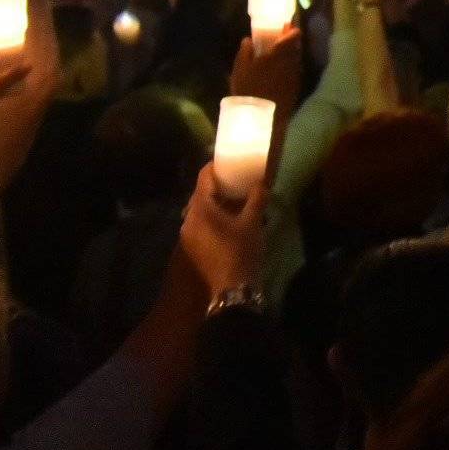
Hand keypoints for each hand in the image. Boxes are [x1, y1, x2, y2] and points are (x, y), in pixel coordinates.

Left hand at [175, 164, 267, 299]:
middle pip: (199, 195)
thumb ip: (256, 198)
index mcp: (200, 209)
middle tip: (234, 180)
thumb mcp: (252, 222)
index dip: (214, 167)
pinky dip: (210, 217)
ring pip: (198, 211)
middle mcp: (188, 220)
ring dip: (213, 203)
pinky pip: (199, 224)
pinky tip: (227, 220)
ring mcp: (187, 235)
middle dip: (215, 186)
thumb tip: (261, 182)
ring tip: (233, 200)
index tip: (227, 161)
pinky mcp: (191, 247)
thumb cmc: (241, 250)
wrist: (232, 288)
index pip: (203, 179)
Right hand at [228, 23, 303, 118]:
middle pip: (296, 47)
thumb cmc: (248, 89)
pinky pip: (295, 71)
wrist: (261, 115)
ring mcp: (295, 75)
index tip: (286, 26)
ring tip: (278, 56)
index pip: (293, 36)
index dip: (291, 30)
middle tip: (280, 40)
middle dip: (290, 41)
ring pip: (296, 59)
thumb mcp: (240, 69)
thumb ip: (245, 52)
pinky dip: (289, 68)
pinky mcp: (296, 87)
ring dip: (290, 55)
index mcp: (278, 54)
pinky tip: (279, 72)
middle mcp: (291, 62)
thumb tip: (248, 40)